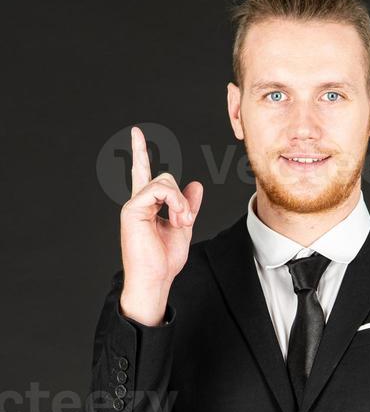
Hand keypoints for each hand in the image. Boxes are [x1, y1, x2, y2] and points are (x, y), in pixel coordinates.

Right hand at [119, 126, 203, 324]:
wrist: (155, 279)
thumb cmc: (164, 260)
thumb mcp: (183, 228)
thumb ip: (188, 206)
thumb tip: (196, 184)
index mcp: (147, 206)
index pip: (142, 173)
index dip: (140, 153)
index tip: (136, 133)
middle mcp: (138, 202)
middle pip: (165, 178)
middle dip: (182, 198)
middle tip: (186, 220)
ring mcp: (133, 205)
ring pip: (164, 182)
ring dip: (181, 203)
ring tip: (182, 222)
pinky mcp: (132, 209)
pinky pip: (159, 189)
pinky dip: (174, 201)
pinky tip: (176, 217)